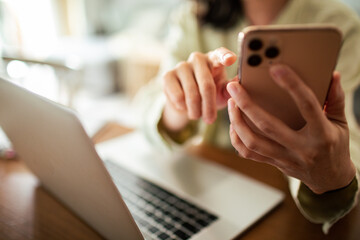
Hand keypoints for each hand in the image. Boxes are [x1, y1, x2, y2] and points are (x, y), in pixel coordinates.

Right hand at [161, 48, 236, 131]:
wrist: (185, 102)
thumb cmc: (209, 94)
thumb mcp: (222, 93)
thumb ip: (231, 90)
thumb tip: (240, 86)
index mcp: (214, 59)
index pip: (220, 54)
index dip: (225, 56)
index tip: (231, 60)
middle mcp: (198, 58)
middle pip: (207, 85)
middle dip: (209, 107)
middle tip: (210, 120)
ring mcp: (181, 65)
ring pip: (192, 94)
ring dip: (196, 111)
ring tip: (197, 115)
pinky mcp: (167, 75)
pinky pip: (177, 97)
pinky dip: (183, 107)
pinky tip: (184, 107)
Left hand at [227, 64, 355, 193]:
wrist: (331, 179)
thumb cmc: (335, 146)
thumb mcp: (341, 123)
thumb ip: (335, 99)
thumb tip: (332, 75)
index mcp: (321, 134)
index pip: (307, 105)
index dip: (293, 85)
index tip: (276, 69)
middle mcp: (301, 148)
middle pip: (268, 125)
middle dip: (247, 104)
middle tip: (233, 86)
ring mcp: (285, 158)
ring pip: (253, 142)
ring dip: (237, 121)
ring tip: (231, 103)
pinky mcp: (274, 164)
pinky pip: (249, 154)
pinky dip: (237, 139)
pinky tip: (233, 125)